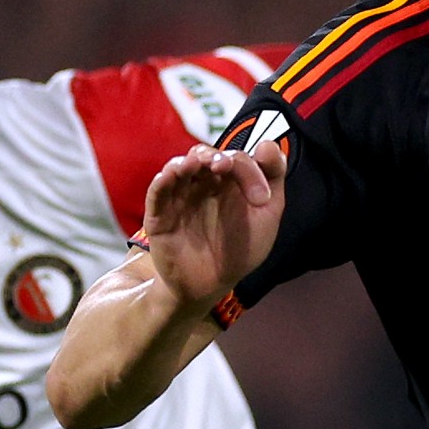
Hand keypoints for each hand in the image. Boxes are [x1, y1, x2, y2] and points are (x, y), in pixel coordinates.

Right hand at [139, 139, 287, 311]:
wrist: (212, 284)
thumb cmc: (240, 249)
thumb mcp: (266, 216)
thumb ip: (272, 179)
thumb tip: (267, 143)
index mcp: (229, 181)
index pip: (238, 160)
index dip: (251, 171)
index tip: (262, 198)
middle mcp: (203, 183)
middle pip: (205, 155)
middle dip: (215, 157)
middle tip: (224, 167)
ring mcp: (180, 196)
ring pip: (178, 167)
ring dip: (186, 162)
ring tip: (195, 164)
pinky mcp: (160, 214)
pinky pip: (157, 192)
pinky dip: (163, 181)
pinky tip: (171, 175)